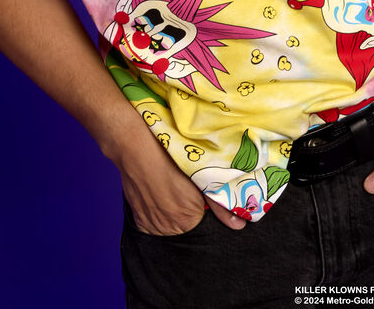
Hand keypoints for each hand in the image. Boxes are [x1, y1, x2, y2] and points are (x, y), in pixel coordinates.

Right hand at [114, 119, 246, 235]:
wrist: (134, 145)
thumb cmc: (169, 154)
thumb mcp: (200, 173)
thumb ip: (220, 202)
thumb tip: (239, 225)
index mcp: (188, 219)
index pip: (206, 220)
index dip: (205, 203)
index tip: (201, 190)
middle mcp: (168, 228)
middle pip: (188, 224)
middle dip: (190, 209)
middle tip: (186, 186)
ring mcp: (151, 225)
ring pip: (171, 224)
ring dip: (173, 211)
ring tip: (171, 187)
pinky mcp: (138, 219)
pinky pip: (155, 222)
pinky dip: (159, 211)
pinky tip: (160, 191)